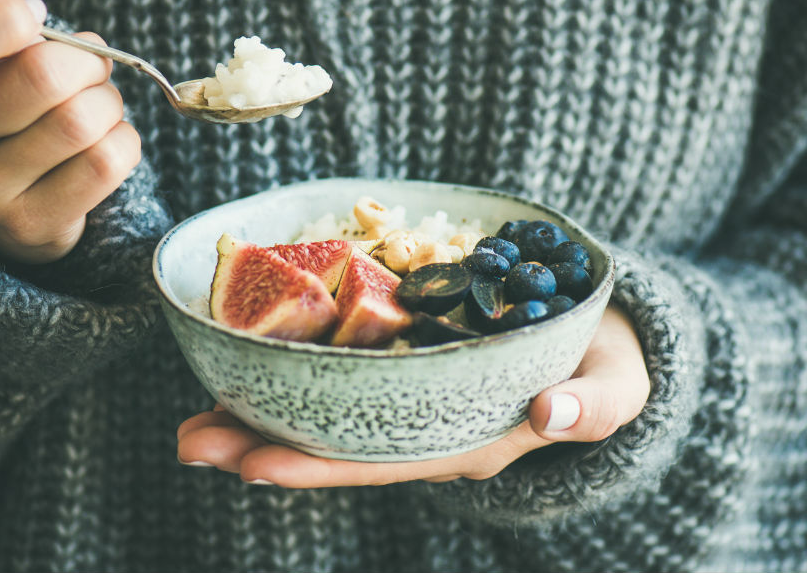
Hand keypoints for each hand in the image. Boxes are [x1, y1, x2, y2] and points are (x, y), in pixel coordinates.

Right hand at [0, 0, 140, 263]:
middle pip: (42, 78)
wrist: (6, 197)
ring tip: (95, 103)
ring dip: (108, 102)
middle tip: (89, 65)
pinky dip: (124, 139)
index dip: (6, 18)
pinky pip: (108, 161)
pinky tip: (105, 139)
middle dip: (86, 61)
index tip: (34, 15)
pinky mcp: (32, 224)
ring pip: (82, 121)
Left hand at [176, 304, 648, 486]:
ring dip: (259, 416)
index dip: (318, 466)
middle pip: (335, 446)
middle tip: (188, 441)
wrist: (602, 340)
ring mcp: (413, 400)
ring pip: (326, 416)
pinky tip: (245, 365)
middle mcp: (428, 430)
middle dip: (261, 448)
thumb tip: (555, 414)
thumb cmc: (610, 366)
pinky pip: (341, 377)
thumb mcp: (618, 385)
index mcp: (468, 442)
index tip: (252, 466)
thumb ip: (595, 404)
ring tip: (192, 417)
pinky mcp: (407, 365)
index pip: (382, 462)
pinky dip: (291, 374)